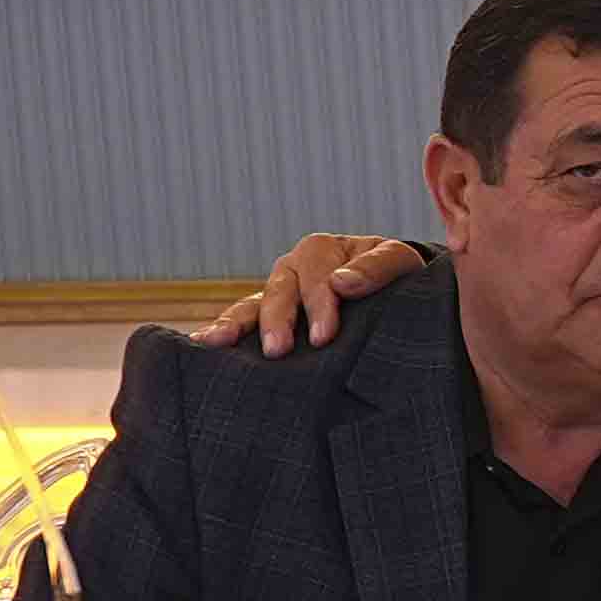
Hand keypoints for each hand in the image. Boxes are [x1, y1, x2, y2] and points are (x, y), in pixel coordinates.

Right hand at [193, 234, 420, 354]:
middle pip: (280, 290)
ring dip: (236, 324)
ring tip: (216, 342)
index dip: (320, 305)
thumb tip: (342, 283)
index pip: (319, 277)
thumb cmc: (399, 276)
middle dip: (278, 320)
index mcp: (323, 250)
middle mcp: (294, 268)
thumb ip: (377, 268)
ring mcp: (278, 293)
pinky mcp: (270, 318)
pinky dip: (224, 330)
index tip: (323, 336)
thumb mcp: (399, 262)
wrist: (396, 288)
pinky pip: (244, 321)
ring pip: (253, 305)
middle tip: (279, 350)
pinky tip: (202, 345)